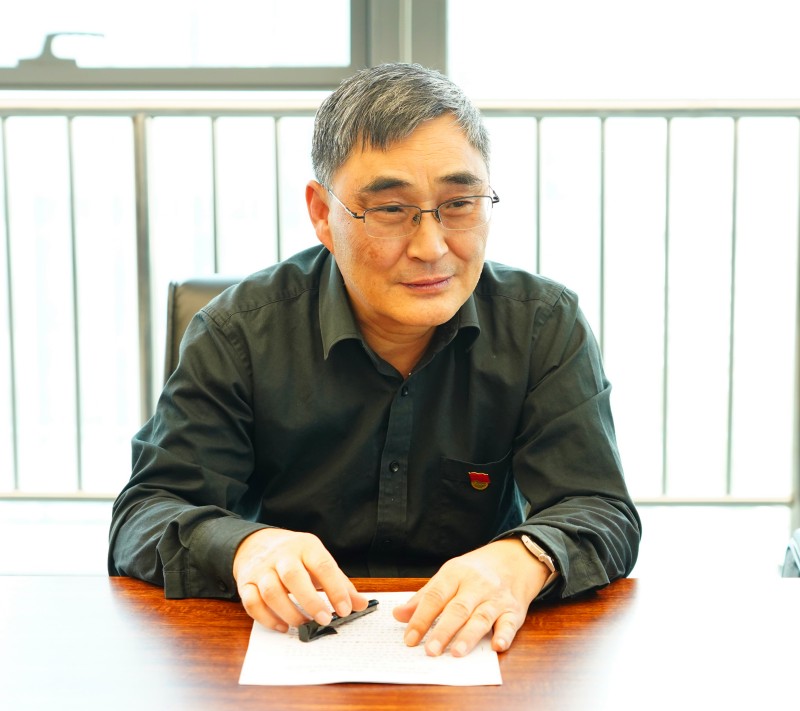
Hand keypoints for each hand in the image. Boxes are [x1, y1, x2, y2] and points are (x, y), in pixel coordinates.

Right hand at [232, 528, 368, 631]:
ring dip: (288, 612)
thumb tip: (361, 604)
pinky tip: (282, 626)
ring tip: (303, 624)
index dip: (335, 589)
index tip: (345, 609)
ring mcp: (261, 568)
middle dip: (310, 601)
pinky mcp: (245, 582)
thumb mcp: (318, 560)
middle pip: (293, 575)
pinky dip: (267, 618)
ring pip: (271, 591)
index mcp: (306, 546)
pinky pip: (252, 602)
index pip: (322, 565)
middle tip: (324, 620)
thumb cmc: (294, 556)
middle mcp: (282, 555)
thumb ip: (339, 583)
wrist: (256, 543)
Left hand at [392, 538, 549, 656]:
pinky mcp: (514, 610)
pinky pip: (510, 623)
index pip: (435, 596)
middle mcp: (476, 585)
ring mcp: (496, 598)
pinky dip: (504, 635)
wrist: (513, 560)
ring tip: (456, 653)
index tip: (409, 639)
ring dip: (469, 636)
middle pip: (458, 608)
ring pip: (481, 617)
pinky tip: (497, 646)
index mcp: (455, 574)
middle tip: (430, 651)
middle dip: (443, 630)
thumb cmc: (474, 572)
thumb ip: (424, 597)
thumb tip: (398, 615)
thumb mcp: (448, 576)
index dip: (421, 618)